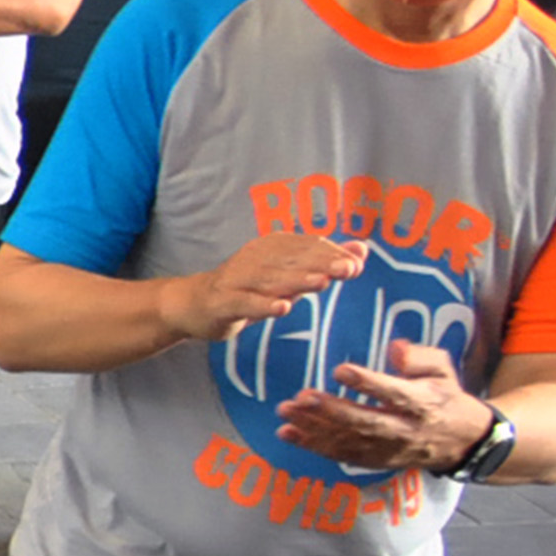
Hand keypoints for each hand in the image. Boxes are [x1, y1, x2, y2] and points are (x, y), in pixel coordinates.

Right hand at [154, 232, 365, 345]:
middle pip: (292, 261)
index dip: (332, 253)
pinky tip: (281, 308)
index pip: (307, 246)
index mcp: (272, 247)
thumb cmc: (247, 288)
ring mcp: (236, 280)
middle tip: (348, 268)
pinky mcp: (222, 302)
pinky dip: (262, 305)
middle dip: (321, 264)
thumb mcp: (287, 273)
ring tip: (321, 283)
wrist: (192, 303)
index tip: (357, 262)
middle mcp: (255, 259)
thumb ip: (323, 262)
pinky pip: (244, 303)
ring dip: (297, 281)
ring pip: (271, 280)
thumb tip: (362, 248)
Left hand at [276, 335, 491, 477]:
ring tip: (285, 413)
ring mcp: (388, 450)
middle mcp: (404, 430)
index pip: (394, 393)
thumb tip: (395, 348)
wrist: (462, 442)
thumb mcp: (443, 369)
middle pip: (366, 423)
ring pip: (349, 442)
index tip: (340, 370)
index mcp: (423, 403)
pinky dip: (314, 446)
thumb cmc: (445, 396)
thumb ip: (420, 357)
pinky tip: (288, 433)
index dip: (368, 384)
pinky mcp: (374, 461)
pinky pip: (341, 456)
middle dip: (331, 411)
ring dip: (314, 429)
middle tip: (301, 397)